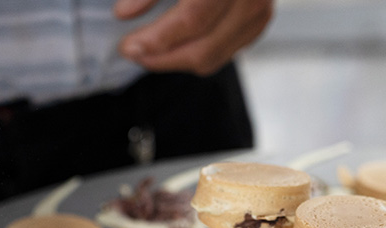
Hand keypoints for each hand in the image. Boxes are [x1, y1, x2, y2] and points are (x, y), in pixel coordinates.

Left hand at [115, 0, 272, 75]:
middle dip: (161, 57)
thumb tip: (124, 13)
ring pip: (211, 57)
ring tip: (149, 51)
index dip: (157, 37)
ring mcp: (259, 8)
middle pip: (202, 47)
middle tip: (133, 51)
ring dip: (174, 60)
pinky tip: (175, 44)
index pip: (192, 17)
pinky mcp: (261, 19)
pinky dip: (196, 54)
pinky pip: (224, 53)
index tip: (128, 45)